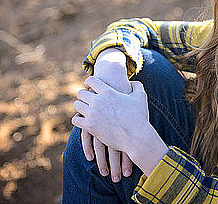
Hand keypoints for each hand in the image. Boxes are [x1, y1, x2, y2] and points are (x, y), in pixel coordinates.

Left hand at [84, 48, 133, 180]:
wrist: (137, 136)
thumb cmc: (140, 117)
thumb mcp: (140, 97)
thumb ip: (136, 87)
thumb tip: (135, 82)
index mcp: (109, 90)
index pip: (91, 81)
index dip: (89, 82)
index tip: (88, 84)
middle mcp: (98, 99)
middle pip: (81, 92)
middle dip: (82, 95)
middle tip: (82, 97)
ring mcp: (92, 113)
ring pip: (77, 106)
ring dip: (78, 108)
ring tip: (80, 109)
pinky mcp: (90, 127)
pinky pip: (77, 121)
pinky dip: (77, 121)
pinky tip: (80, 122)